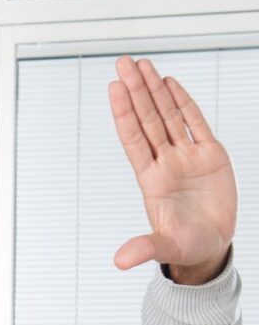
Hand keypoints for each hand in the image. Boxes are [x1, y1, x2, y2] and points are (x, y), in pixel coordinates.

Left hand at [109, 55, 236, 283]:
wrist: (209, 247)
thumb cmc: (185, 247)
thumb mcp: (165, 248)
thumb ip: (144, 249)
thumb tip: (119, 262)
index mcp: (151, 180)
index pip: (134, 139)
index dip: (124, 114)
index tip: (114, 89)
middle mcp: (165, 163)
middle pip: (148, 119)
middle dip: (135, 91)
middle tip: (122, 63)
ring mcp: (186, 157)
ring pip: (168, 116)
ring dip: (154, 90)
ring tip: (141, 65)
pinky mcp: (210, 156)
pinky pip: (195, 123)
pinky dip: (183, 102)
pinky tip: (169, 83)